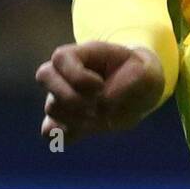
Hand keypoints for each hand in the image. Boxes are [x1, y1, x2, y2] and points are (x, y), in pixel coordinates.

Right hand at [35, 41, 163, 143]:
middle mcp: (65, 73)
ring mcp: (61, 96)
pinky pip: (48, 131)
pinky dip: (65, 135)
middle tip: (95, 105)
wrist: (139, 92)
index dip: (78, 76)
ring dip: (77, 117)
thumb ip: (126, 85)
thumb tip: (100, 108)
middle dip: (72, 96)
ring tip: (100, 116)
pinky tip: (85, 129)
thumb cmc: (140, 75)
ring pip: (52, 107)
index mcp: (84, 53)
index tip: (100, 85)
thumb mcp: (145, 74)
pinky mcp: (63, 120)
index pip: (61, 57)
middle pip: (44, 76)